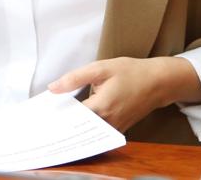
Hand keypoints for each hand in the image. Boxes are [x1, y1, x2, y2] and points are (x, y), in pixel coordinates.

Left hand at [48, 56, 200, 131]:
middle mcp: (108, 122)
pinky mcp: (119, 128)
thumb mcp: (101, 68)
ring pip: (88, 132)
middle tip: (44, 118)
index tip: (42, 113)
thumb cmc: (130, 72)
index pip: (71, 118)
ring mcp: (115, 128)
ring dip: (73, 126)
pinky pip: (98, 132)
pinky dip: (86, 127)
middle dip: (62, 123)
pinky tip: (76, 119)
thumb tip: (52, 88)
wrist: (158, 82)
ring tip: (57, 118)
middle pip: (78, 128)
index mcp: (101, 107)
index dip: (56, 115)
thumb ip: (74, 78)